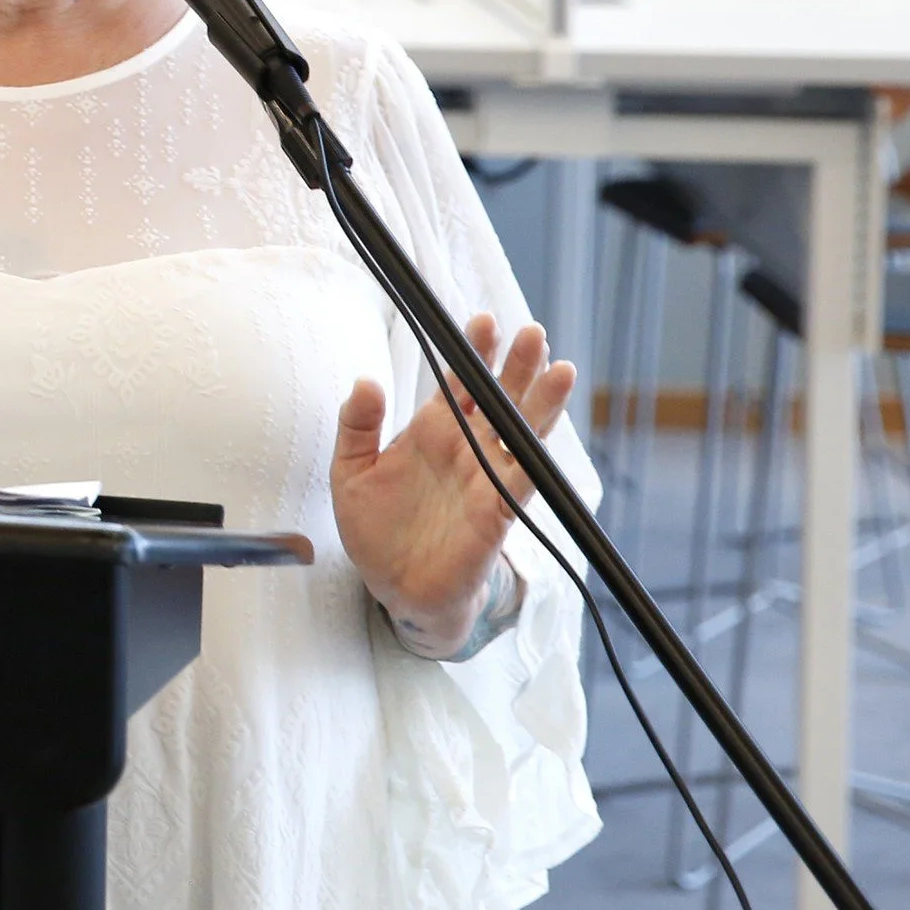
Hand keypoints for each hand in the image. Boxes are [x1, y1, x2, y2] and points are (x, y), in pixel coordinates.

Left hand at [329, 315, 575, 653]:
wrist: (392, 588)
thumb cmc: (375, 529)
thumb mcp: (350, 470)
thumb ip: (357, 425)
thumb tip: (365, 381)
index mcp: (432, 432)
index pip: (458, 384)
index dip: (473, 353)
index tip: (484, 320)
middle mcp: (464, 449)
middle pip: (497, 399)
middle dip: (515, 366)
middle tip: (532, 333)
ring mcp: (484, 478)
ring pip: (518, 432)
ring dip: (540, 402)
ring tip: (560, 368)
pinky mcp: (495, 512)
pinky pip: (520, 479)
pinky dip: (533, 455)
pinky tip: (545, 430)